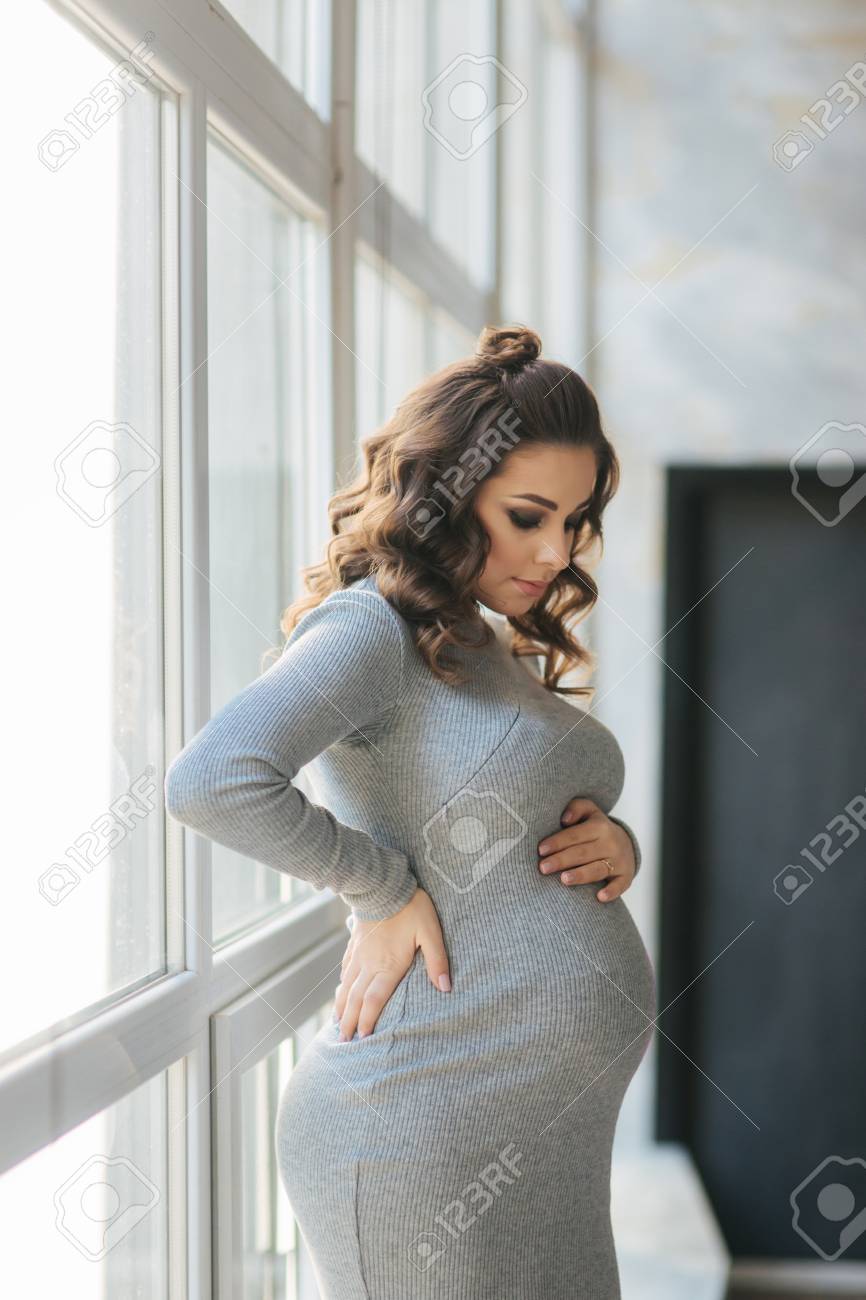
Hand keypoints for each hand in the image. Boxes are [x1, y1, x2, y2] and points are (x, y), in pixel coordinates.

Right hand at [334, 887, 450, 1040]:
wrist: (383, 883)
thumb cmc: (410, 907)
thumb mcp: (430, 932)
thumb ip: (437, 960)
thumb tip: (445, 987)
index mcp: (387, 965)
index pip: (374, 1000)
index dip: (368, 1020)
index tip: (363, 1038)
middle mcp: (369, 963)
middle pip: (356, 998)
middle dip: (349, 1021)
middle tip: (343, 1040)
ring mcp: (359, 953)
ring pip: (347, 985)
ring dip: (341, 1006)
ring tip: (337, 1022)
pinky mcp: (355, 941)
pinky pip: (346, 967)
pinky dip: (342, 983)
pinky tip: (341, 988)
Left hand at [537, 797, 635, 902]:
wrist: (626, 844)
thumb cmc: (597, 829)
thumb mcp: (589, 811)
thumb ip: (576, 808)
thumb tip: (564, 818)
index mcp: (599, 826)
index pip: (574, 835)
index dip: (557, 842)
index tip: (541, 850)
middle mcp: (610, 844)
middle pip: (582, 853)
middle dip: (561, 860)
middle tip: (543, 867)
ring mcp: (619, 861)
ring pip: (598, 869)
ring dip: (581, 875)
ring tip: (564, 879)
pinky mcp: (626, 877)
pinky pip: (620, 885)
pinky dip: (611, 891)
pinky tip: (599, 897)